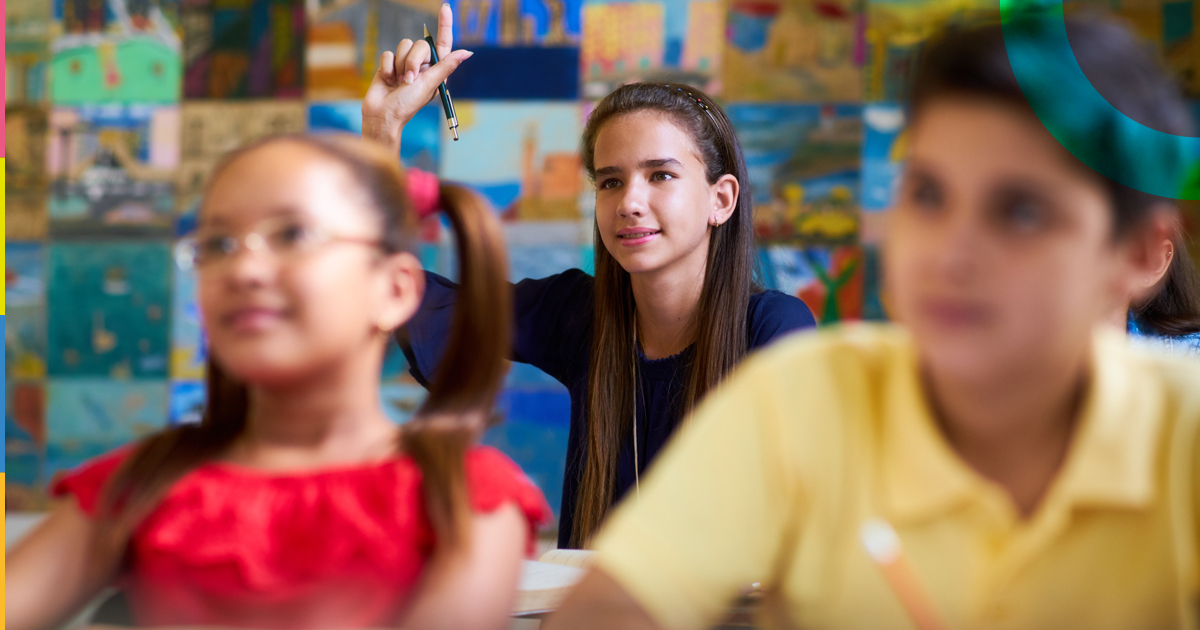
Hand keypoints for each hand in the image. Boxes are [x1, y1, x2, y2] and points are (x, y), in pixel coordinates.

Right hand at [362, 3, 472, 153]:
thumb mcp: (430, 85)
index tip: (445, 8)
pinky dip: (388, 67)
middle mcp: (422, 65)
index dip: (445, 25)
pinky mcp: (390, 65)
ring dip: (400, 65)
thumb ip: (445, 66)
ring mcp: (405, 64)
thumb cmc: (408, 105)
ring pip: (404, 46)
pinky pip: (388, 53)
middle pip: (420, 44)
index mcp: (436, 70)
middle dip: (413, 60)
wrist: (383, 115)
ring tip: (399, 82)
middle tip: (409, 79)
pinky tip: (388, 81)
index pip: (442, 43)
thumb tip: (467, 53)